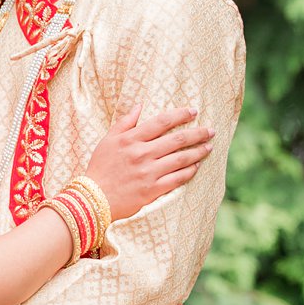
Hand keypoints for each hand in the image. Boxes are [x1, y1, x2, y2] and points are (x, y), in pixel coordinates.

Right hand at [85, 103, 213, 220]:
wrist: (93, 199)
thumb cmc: (100, 168)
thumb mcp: (107, 140)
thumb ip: (125, 122)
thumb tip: (139, 105)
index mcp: (131, 139)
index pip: (161, 122)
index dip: (180, 115)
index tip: (194, 112)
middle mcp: (142, 154)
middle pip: (177, 139)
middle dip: (197, 133)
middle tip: (211, 130)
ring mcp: (148, 172)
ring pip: (181, 159)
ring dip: (198, 152)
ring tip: (209, 147)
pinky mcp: (152, 190)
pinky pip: (177, 179)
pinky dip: (189, 171)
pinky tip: (197, 166)